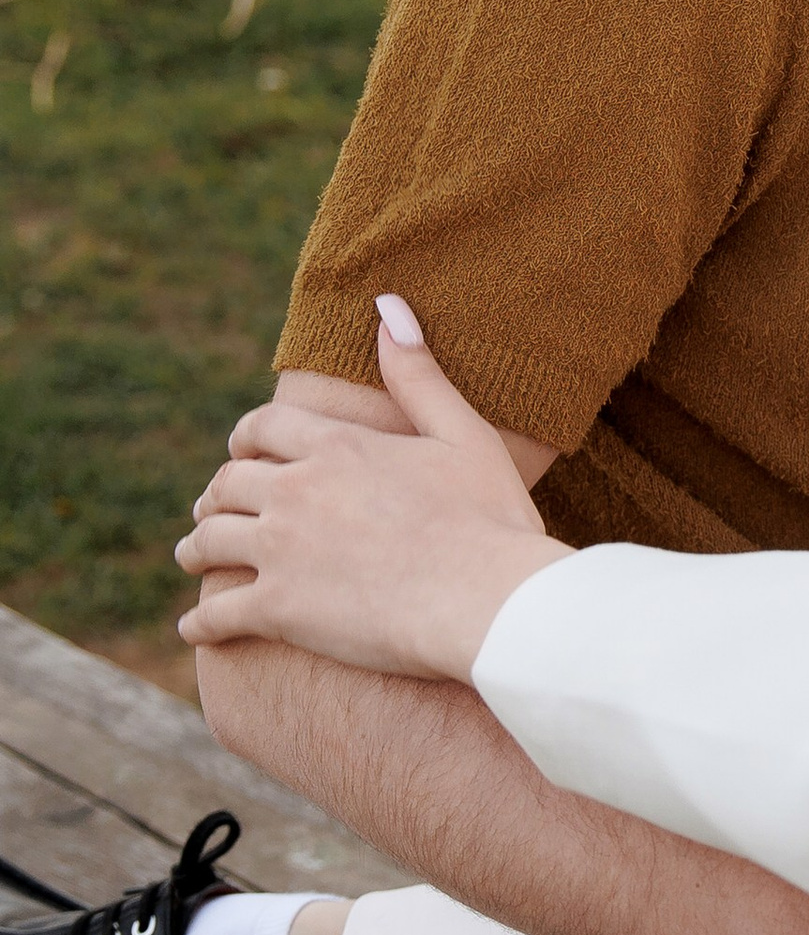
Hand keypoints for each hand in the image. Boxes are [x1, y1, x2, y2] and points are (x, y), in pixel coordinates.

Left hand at [177, 302, 564, 682]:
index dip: (246, 439)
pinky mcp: (278, 608)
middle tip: (213, 507)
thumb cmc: (489, 519)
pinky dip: (199, 622)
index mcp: (338, 446)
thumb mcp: (463, 435)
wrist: (486, 601)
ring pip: (210, 543)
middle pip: (228, 484)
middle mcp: (296, 491)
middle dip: (216, 494)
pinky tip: (194, 629)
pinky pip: (217, 613)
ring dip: (195, 548)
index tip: (240, 451)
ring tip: (193, 557)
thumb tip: (388, 306)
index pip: (265, 429)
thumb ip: (419, 374)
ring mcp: (281, 550)